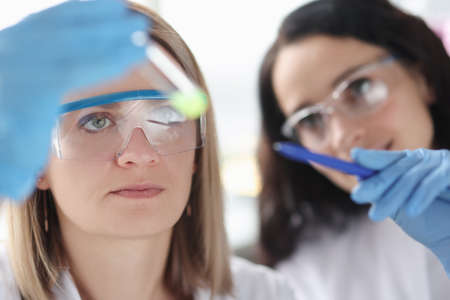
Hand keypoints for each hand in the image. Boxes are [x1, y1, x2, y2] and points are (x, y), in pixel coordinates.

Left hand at [0, 0, 148, 200]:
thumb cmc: (6, 141)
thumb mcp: (8, 164)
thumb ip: (14, 172)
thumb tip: (18, 187)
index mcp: (19, 92)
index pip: (69, 69)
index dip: (106, 59)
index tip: (138, 52)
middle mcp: (14, 61)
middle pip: (66, 40)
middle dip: (106, 33)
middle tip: (140, 28)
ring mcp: (12, 43)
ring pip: (57, 23)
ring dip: (92, 16)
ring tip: (122, 11)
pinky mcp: (15, 35)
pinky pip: (49, 18)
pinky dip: (75, 10)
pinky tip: (100, 5)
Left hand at [351, 148, 449, 275]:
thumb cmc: (433, 224)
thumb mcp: (401, 208)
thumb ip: (383, 193)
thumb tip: (358, 180)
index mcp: (413, 165)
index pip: (389, 159)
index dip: (372, 157)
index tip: (354, 156)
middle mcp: (428, 160)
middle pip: (396, 168)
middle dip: (376, 184)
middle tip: (356, 196)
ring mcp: (442, 163)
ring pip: (411, 177)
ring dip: (392, 197)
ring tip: (376, 216)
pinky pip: (433, 181)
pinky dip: (421, 196)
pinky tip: (411, 210)